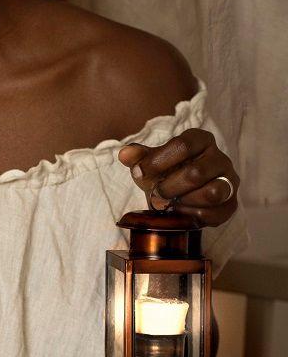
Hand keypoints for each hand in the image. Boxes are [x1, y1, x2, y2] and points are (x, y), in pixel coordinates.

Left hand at [117, 129, 238, 225]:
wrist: (180, 194)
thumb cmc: (166, 173)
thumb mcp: (150, 163)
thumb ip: (139, 157)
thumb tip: (125, 154)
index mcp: (201, 140)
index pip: (182, 146)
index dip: (157, 162)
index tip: (139, 173)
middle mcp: (220, 158)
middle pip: (195, 173)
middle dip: (168, 188)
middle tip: (156, 194)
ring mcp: (229, 181)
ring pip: (212, 193)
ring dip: (183, 202)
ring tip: (170, 203)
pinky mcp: (231, 204)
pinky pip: (214, 213)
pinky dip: (192, 216)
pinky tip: (180, 213)